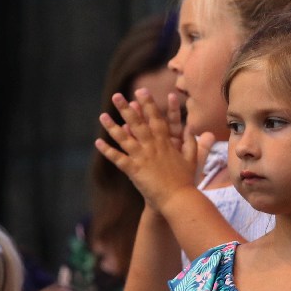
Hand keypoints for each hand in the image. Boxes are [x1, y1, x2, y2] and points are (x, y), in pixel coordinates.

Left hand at [95, 89, 212, 207]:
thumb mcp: (192, 159)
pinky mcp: (134, 170)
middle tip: (116, 95)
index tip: (141, 91)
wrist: (178, 199)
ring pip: (124, 138)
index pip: (155, 118)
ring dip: (112, 126)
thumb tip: (193, 129)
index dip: (148, 104)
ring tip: (102, 115)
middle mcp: (152, 147)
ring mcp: (142, 158)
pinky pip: (118, 158)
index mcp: (165, 142)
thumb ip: (192, 143)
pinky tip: (97, 142)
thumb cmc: (186, 181)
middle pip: (137, 123)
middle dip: (126, 108)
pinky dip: (107, 151)